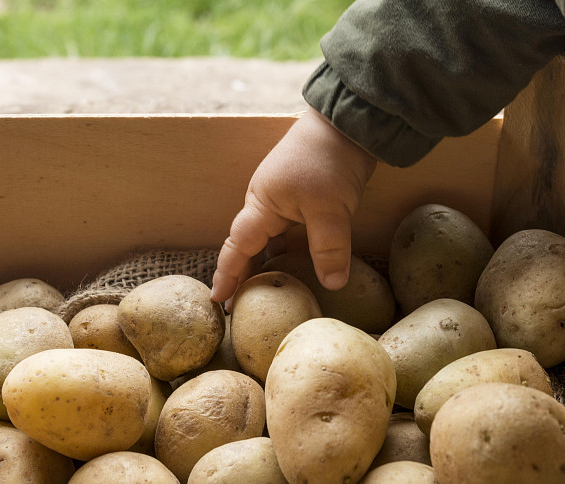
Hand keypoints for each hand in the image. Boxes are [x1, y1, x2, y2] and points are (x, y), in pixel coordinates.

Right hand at [211, 107, 376, 302]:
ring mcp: (281, 198)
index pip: (237, 247)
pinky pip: (283, 232)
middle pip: (246, 244)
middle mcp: (264, 202)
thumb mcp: (330, 208)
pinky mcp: (299, 196)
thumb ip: (328, 248)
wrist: (347, 123)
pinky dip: (282, 251)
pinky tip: (292, 266)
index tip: (217, 299)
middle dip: (239, 273)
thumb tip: (332, 285)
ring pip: (266, 239)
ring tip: (261, 293)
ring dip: (262, 263)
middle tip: (236, 305)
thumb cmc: (329, 160)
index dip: (227, 274)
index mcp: (262, 204)